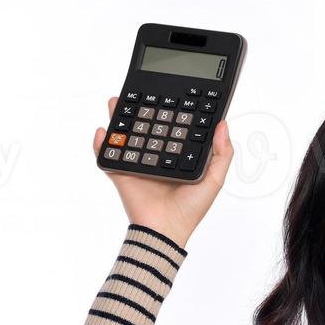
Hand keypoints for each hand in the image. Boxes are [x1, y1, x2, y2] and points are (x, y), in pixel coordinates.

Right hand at [93, 96, 234, 247]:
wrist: (166, 231)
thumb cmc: (191, 210)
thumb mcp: (214, 180)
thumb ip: (223, 154)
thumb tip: (223, 124)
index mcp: (176, 156)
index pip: (172, 128)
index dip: (170, 111)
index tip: (171, 92)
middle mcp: (156, 157)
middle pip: (145, 127)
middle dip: (139, 109)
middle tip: (137, 92)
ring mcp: (137, 164)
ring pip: (125, 136)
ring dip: (118, 119)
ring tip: (116, 102)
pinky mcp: (121, 174)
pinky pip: (107, 157)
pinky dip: (101, 144)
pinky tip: (101, 131)